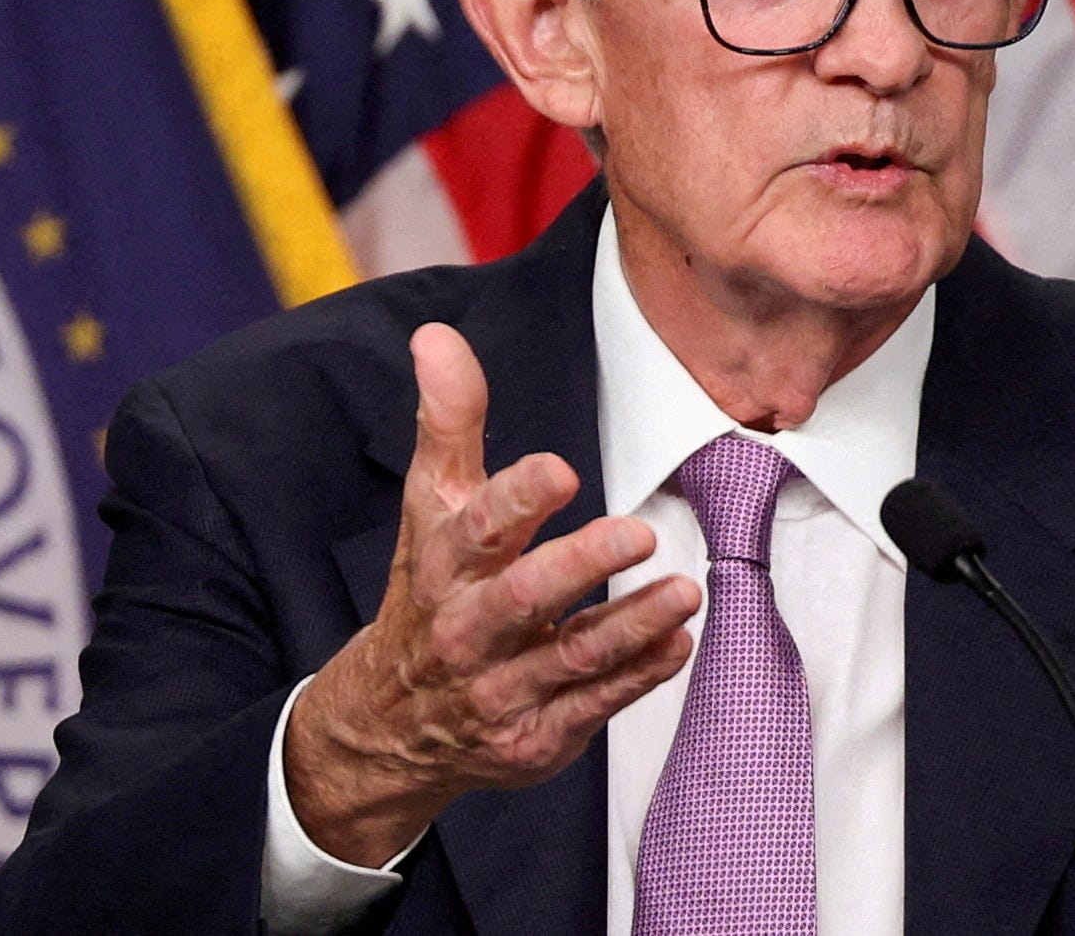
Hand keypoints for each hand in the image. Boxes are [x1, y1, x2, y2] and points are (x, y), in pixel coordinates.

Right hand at [283, 322, 700, 866]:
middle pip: (523, 598)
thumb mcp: (430, 506)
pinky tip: (677, 643)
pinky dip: (638, 677)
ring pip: (570, 659)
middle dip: (580, 566)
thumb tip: (436, 336)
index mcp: (443, 567)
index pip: (477, 528)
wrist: (390, 723)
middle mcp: (467, 631)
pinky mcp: (535, 738)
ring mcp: (501, 690)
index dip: (517, 499)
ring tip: (683, 592)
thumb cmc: (427, 592)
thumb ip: (449, 422)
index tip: (560, 470)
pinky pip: (592, 707)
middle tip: (638, 534)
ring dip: (631, 625)